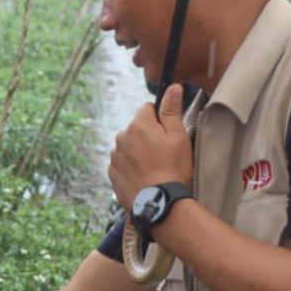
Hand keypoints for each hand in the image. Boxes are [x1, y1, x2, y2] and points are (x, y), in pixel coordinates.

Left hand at [108, 84, 192, 211]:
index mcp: (137, 125)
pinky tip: (144, 178)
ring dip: (138, 152)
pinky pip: (122, 163)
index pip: (147, 108)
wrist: (159, 204)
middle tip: (164, 154)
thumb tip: (172, 87)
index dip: (160, 119)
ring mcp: (114, 157)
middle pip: (136, 128)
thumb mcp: (178, 137)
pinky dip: (131, 167)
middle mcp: (121, 138)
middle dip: (148, 136)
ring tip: (154, 168)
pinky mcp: (112, 174)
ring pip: (128, 146)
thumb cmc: (173, 168)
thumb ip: (171, 110)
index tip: (168, 134)